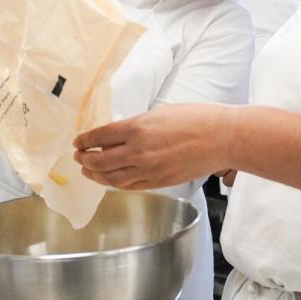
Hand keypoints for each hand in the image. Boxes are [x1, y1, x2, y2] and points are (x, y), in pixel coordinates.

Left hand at [73, 104, 235, 189]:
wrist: (222, 138)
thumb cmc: (197, 118)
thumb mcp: (161, 112)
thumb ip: (137, 125)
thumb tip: (120, 134)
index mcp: (138, 128)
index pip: (100, 136)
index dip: (85, 140)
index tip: (77, 142)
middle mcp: (139, 151)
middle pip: (100, 160)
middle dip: (85, 159)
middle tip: (78, 157)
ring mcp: (149, 170)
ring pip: (112, 178)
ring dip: (96, 175)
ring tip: (89, 171)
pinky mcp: (160, 182)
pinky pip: (130, 186)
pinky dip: (116, 183)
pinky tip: (112, 179)